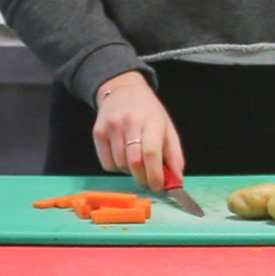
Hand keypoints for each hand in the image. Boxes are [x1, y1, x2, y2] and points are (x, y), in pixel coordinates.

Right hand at [92, 70, 183, 190]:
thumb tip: (176, 182)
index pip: (151, 152)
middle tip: (148, 180)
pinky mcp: (98, 132)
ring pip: (120, 165)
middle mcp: (130, 122)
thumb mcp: (167, 127)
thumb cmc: (148, 112)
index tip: (158, 186)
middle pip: (134, 162)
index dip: (155, 174)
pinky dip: (116, 167)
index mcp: (152, 120)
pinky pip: (106, 164)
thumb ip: (174, 155)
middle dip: (143, 177)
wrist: (123, 89)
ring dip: (130, 171)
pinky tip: (122, 155)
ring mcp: (112, 126)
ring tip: (136, 161)